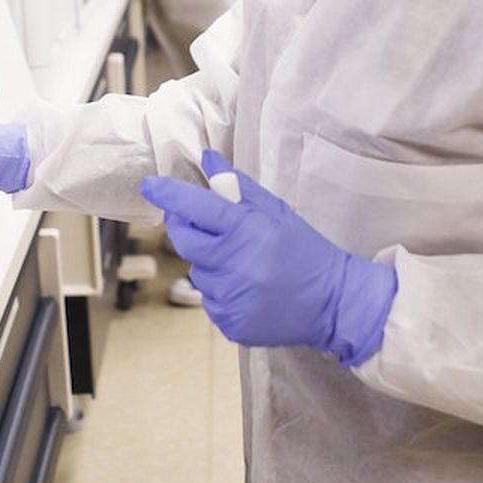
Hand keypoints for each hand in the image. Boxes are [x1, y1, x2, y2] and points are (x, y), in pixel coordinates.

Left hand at [140, 149, 396, 366]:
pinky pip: (209, 300)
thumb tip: (208, 159)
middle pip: (184, 242)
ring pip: (198, 273)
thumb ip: (239, 188)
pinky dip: (221, 291)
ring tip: (244, 266)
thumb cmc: (304, 251)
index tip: (149, 185)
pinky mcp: (230, 323)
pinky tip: (248, 289)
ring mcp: (231, 298)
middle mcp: (235, 266)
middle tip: (199, 223)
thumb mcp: (276, 212)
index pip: (198, 208)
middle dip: (183, 227)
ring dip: (210, 264)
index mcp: (248, 232)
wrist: (333, 303)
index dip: (170, 195)